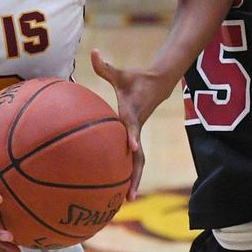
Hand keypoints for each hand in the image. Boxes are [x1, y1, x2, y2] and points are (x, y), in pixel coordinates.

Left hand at [91, 49, 177, 200]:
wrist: (158, 84)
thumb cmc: (135, 79)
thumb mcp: (120, 72)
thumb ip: (105, 66)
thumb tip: (93, 51)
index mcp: (132, 114)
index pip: (132, 128)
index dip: (132, 136)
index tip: (132, 147)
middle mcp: (137, 129)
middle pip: (138, 156)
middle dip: (134, 174)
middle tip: (128, 194)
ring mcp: (138, 136)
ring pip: (138, 162)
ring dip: (133, 180)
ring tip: (126, 200)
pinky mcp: (136, 139)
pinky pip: (133, 160)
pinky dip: (129, 174)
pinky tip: (120, 189)